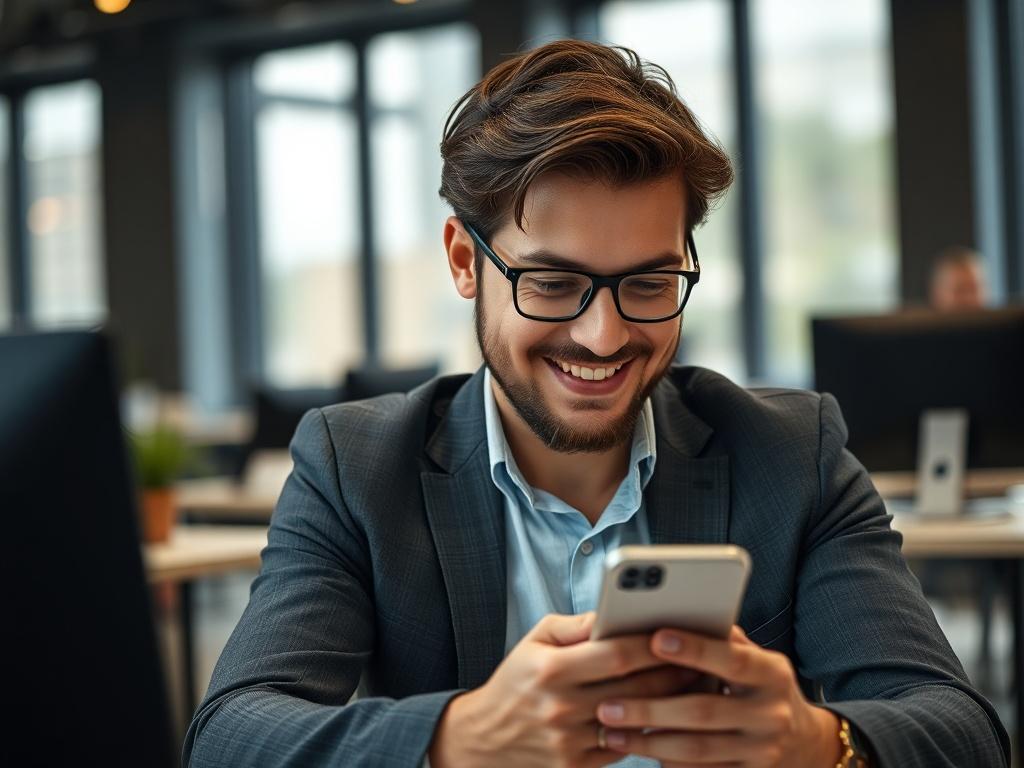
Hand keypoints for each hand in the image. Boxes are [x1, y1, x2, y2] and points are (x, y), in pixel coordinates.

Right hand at [428, 612, 699, 767]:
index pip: (617, 654)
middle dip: (675, 672)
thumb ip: (576, 626)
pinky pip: (626, 748)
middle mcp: (562, 707)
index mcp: (552, 670)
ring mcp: (571, 742)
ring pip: (636, 721)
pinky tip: (670, 715)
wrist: (484, 740)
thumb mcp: (535, 640)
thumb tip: (614, 612)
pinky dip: (650, 731)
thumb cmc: (516, 681)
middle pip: (636, 689)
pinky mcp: (577, 767)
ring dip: (672, 703)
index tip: (680, 631)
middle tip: (705, 658)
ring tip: (697, 684)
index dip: (653, 644)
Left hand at [595, 625, 842, 766]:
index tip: (655, 638)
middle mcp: (771, 714)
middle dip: (650, 709)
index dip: (695, 649)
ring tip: (610, 733)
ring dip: (648, 742)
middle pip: (703, 711)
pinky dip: (667, 763)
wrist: (805, 744)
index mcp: (772, 674)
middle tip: (608, 705)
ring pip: (696, 750)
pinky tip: (638, 752)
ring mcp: (762, 752)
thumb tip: (680, 610)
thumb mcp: (756, 659)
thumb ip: (724, 641)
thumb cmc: (761, 687)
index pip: (733, 659)